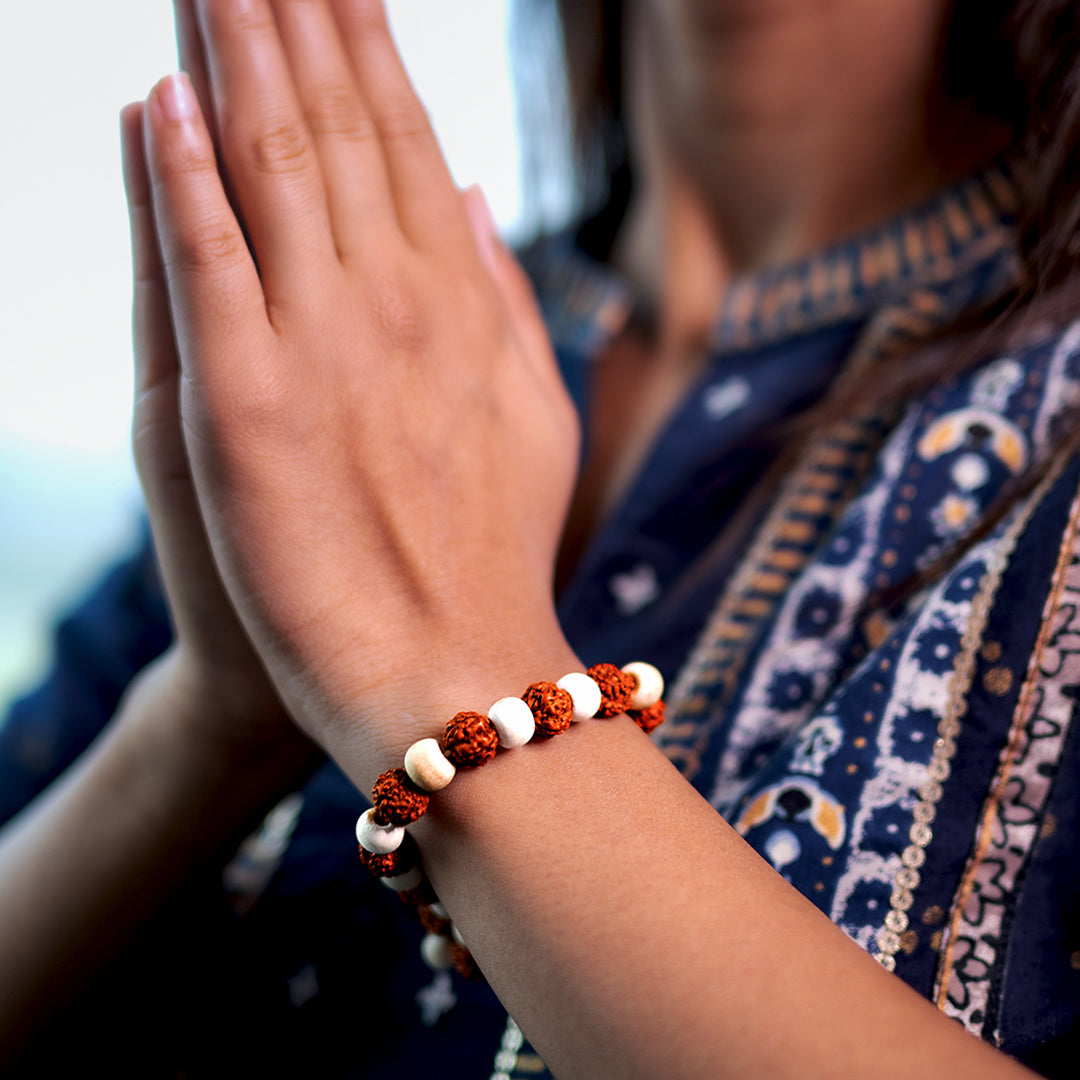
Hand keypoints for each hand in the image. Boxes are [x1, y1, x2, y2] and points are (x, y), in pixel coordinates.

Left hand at [140, 0, 579, 772]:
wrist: (451, 674)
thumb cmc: (489, 554)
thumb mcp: (531, 416)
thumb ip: (502, 301)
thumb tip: (472, 195)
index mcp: (461, 308)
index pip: (403, 146)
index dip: (367, 50)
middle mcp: (397, 307)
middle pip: (337, 132)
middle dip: (296, 19)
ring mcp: (323, 350)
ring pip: (270, 170)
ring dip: (235, 59)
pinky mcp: (246, 409)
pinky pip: (209, 268)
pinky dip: (179, 180)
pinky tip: (157, 102)